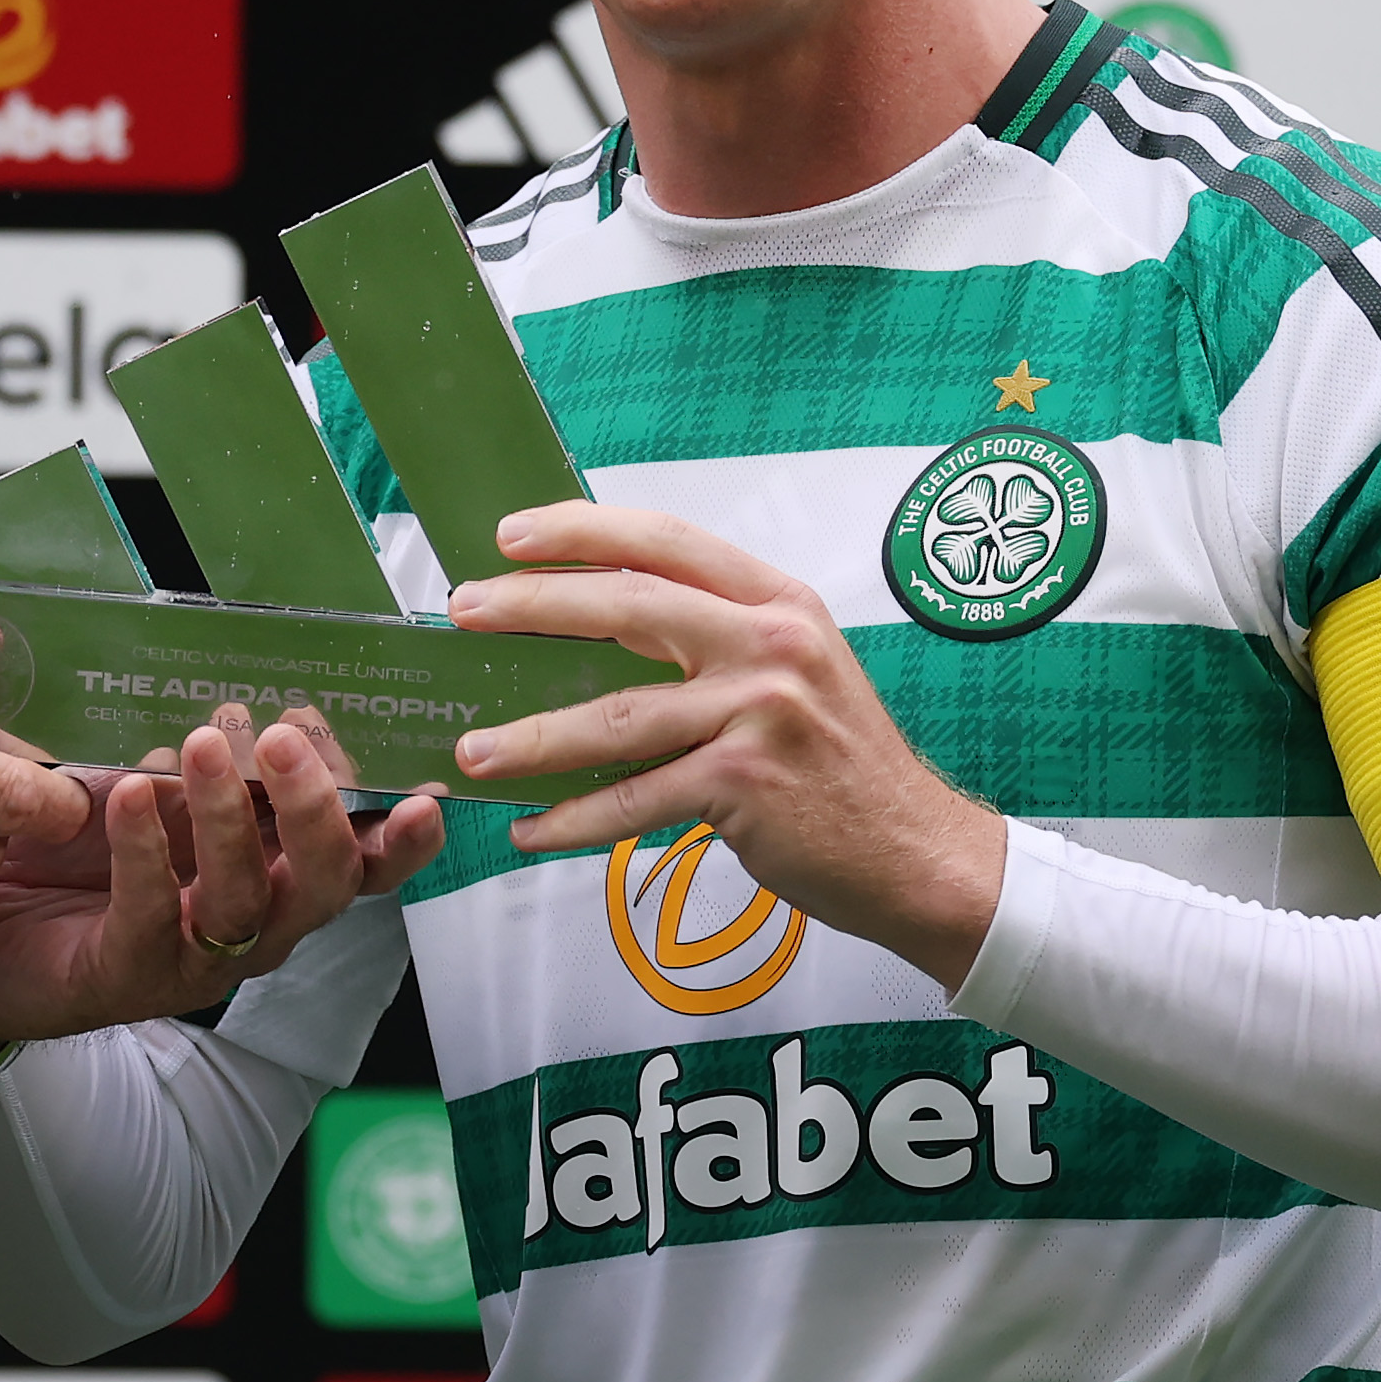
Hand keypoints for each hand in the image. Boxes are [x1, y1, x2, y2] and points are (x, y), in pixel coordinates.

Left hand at [0, 702, 439, 1048]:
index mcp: (272, 869)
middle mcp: (253, 920)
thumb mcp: (140, 774)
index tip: (425, 790)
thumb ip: (194, 745)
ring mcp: (196, 958)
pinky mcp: (127, 978)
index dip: (399, 837)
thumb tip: (237, 690)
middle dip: (315, 807)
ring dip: (228, 819)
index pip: (360, 860)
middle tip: (281, 737)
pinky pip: (153, 919)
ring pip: (245, 901)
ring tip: (199, 745)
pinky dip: (145, 853)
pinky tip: (126, 796)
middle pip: (325, 882)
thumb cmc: (67, 841)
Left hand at [444, 503, 1002, 990]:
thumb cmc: (843, 763)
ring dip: (533, 737)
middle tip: (463, 612)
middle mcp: (770, 645)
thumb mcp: (798, 668)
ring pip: (616, 718)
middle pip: (626, 607)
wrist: (916, 851)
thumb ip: (720, 637)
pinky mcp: (746, 784)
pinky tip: (531, 829)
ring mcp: (759, 713)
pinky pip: (636, 799)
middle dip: (531, 606)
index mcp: (778, 602)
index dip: (583, 530)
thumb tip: (601, 621)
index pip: (666, 542)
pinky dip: (575, 819)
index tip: (512, 534)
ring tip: (472, 751)